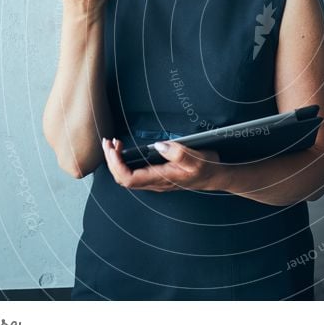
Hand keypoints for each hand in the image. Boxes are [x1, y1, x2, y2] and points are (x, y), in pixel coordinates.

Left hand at [101, 137, 224, 192]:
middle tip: (108, 142)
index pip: (128, 178)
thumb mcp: (197, 158)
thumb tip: (158, 145)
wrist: (215, 176)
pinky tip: (125, 150)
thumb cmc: (206, 167)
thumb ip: (178, 153)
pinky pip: (132, 173)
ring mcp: (154, 181)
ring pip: (125, 176)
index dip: (116, 165)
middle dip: (111, 160)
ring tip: (114, 144)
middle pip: (122, 178)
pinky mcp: (155, 176)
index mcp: (161, 178)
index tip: (114, 149)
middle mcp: (154, 183)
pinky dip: (124, 161)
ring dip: (116, 161)